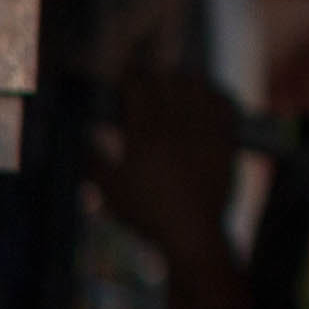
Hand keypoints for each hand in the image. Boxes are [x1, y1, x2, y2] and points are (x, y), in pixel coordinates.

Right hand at [93, 64, 244, 254]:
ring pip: (197, 85)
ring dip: (183, 82)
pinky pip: (224, 102)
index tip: (123, 79)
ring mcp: (205, 130)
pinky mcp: (225, 139)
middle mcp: (177, 126)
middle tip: (145, 87)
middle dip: (154, 78)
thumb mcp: (109, 192)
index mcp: (145, 135)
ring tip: (173, 92)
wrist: (191, 233)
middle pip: (167, 78)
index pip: (138, 84)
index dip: (128, 76)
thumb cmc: (146, 214)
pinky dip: (213, 94)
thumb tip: (82, 138)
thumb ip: (92, 161)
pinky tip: (203, 101)